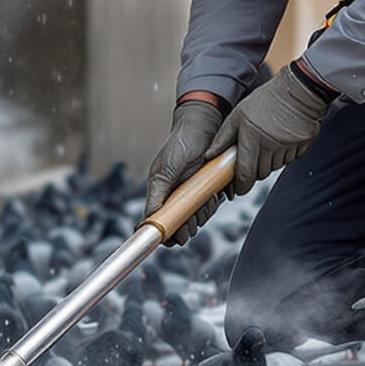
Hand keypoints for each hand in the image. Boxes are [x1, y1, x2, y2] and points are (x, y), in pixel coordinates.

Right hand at [143, 98, 224, 242]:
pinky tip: (213, 196)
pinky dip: (211, 206)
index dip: (167, 233)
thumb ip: (159, 193)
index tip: (174, 238)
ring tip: (205, 201)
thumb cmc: (180, 144)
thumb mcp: (166, 169)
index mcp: (161, 193)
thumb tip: (150, 216)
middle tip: (192, 223)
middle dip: (187, 227)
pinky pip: (209, 208)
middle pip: (180, 225)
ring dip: (201, 215)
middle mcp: (175, 196)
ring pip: (196, 218)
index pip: (160, 221)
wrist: (203, 127)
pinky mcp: (207, 190)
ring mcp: (192, 194)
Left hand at [208, 64, 331, 194]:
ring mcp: (288, 146)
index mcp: (252, 137)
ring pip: (275, 167)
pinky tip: (282, 139)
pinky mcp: (303, 146)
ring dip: (270, 162)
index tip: (238, 188)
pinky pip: (290, 159)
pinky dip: (284, 155)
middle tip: (253, 156)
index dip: (241, 185)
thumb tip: (210, 155)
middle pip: (261, 173)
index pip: (245, 173)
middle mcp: (271, 145)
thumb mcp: (239, 114)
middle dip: (254, 170)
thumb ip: (224, 136)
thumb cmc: (267, 100)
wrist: (298, 89)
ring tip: (269, 142)